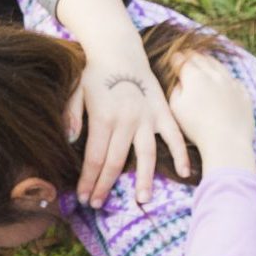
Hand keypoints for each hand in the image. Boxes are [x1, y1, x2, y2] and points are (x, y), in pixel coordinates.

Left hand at [55, 0, 191, 206]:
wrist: (120, 50)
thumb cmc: (93, 73)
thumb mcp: (75, 91)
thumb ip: (71, 115)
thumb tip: (71, 141)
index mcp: (103, 118)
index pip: (94, 159)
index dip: (88, 181)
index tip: (83, 198)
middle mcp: (127, 120)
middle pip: (116, 162)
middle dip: (105, 186)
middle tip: (98, 205)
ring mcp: (148, 117)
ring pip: (146, 155)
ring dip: (145, 179)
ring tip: (142, 200)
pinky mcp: (163, 112)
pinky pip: (174, 136)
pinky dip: (181, 154)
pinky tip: (184, 173)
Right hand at [163, 53, 255, 174]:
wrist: (227, 141)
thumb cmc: (196, 128)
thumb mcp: (176, 109)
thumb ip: (175, 91)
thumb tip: (180, 82)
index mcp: (195, 77)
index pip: (183, 62)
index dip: (176, 58)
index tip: (173, 57)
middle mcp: (215, 75)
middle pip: (202, 59)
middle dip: (192, 55)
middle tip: (186, 53)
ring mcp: (232, 83)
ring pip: (219, 66)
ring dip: (210, 61)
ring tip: (204, 59)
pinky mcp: (244, 94)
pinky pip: (234, 80)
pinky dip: (226, 77)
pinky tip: (223, 79)